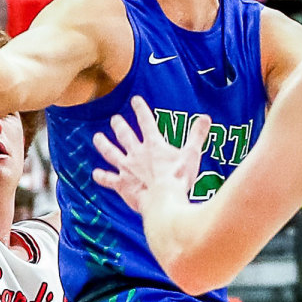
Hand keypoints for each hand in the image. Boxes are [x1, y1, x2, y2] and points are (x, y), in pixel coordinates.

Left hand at [92, 95, 209, 213]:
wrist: (163, 201)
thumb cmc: (178, 179)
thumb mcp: (192, 154)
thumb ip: (197, 135)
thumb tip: (205, 117)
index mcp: (154, 145)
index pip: (146, 121)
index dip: (140, 109)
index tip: (135, 100)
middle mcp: (137, 154)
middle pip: (125, 135)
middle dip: (119, 125)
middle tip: (115, 119)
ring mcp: (127, 169)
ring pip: (111, 153)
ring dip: (104, 145)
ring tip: (97, 138)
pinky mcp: (122, 184)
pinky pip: (109, 179)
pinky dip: (102, 177)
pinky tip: (95, 174)